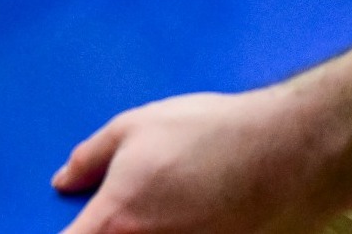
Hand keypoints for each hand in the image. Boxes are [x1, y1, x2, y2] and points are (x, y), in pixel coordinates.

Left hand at [55, 87, 340, 233]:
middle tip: (104, 215)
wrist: (288, 150)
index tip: (63, 228)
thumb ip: (89, 158)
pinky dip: (174, 230)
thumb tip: (63, 181)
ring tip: (163, 200)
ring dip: (143, 231)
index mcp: (118, 218)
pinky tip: (185, 209)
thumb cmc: (207, 132)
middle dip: (103, 233)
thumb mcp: (131, 128)